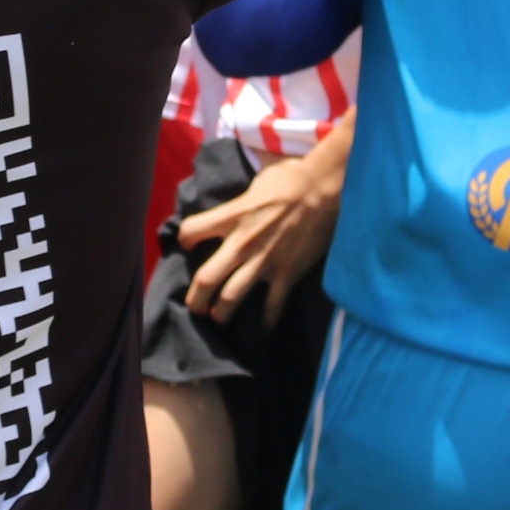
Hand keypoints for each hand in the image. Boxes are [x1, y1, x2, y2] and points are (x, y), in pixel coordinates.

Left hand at [178, 144, 342, 323]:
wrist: (324, 190)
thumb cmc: (292, 178)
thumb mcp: (257, 181)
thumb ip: (243, 197)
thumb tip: (239, 196)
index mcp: (232, 216)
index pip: (191, 231)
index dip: (185, 238)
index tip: (188, 243)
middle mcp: (242, 242)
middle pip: (206, 278)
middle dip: (196, 298)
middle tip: (195, 306)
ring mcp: (264, 262)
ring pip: (232, 298)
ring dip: (221, 314)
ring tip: (219, 320)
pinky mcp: (287, 273)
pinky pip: (272, 306)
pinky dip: (266, 322)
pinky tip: (263, 330)